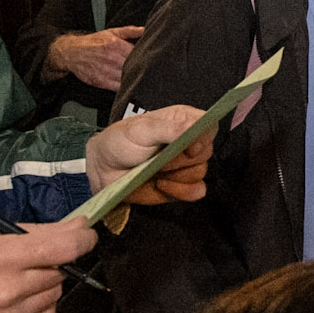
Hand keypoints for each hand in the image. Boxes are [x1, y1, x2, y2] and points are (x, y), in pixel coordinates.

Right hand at [0, 220, 95, 312]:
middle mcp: (6, 292)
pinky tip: (12, 301)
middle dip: (51, 264)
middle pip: (59, 273)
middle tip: (24, 262)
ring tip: (12, 282)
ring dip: (43, 287)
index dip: (83, 238)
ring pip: (53, 297)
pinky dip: (37, 308)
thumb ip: (35, 232)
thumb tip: (79, 225)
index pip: (65, 248)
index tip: (86, 235)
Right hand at [48, 27, 143, 89]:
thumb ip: (130, 31)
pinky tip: (128, 84)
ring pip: (127, 78)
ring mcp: (106, 71)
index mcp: (115, 45)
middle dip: (141, 69)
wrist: (71, 52)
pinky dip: (125, 87)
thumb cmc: (93, 41)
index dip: (146, 57)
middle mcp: (111, 58)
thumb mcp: (111, 32)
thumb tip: (145, 30)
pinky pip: (118, 88)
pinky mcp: (101, 82)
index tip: (150, 59)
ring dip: (134, 79)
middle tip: (147, 70)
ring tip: (139, 78)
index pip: (138, 54)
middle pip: (134, 67)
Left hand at [86, 105, 213, 203]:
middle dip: (183, 159)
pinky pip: (197, 191)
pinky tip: (162, 185)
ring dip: (176, 175)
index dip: (203, 136)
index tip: (189, 146)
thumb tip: (195, 126)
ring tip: (155, 171)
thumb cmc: (120, 142)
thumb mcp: (141, 130)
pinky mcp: (182, 185)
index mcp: (183, 121)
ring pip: (200, 172)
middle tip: (160, 159)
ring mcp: (186, 165)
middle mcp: (189, 142)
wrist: (104, 170)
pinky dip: (181, 191)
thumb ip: (169, 129)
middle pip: (207, 152)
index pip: (209, 125)